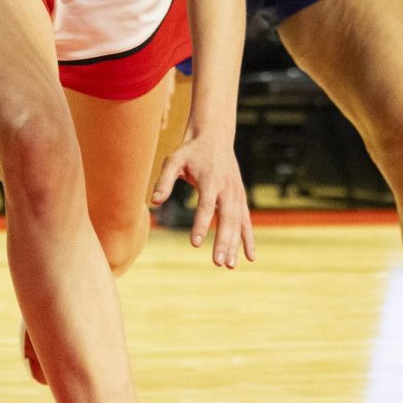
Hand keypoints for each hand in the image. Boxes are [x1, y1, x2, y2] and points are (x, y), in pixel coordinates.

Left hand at [152, 133, 254, 268]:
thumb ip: (164, 180)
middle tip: (218, 262)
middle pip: (227, 218)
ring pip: (238, 222)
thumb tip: (154, 202)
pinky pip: (246, 221)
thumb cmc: (190, 151)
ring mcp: (236, 193)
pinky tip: (249, 257)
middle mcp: (227, 188)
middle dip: (223, 241)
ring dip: (235, 244)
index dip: (201, 224)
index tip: (195, 244)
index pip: (206, 205)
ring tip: (229, 266)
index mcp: (210, 179)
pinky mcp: (240, 197)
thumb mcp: (173, 160)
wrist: (214, 136)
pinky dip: (248, 238)